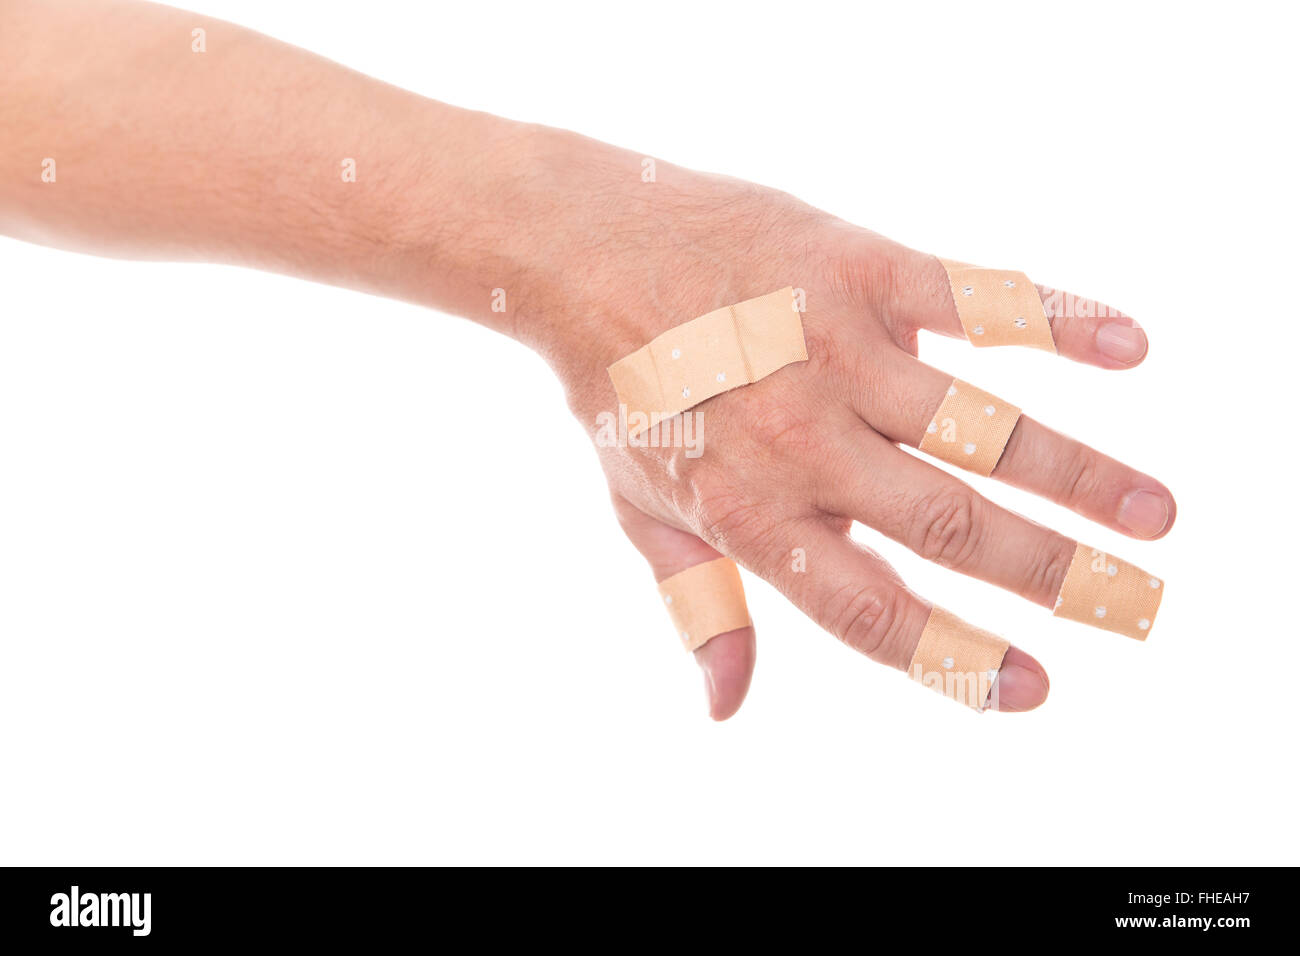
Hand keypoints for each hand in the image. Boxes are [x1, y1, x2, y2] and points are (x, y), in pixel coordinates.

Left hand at [514, 131, 1174, 717]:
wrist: (585, 249)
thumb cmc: (621, 392)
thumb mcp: (642, 512)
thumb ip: (699, 604)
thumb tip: (726, 708)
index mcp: (749, 511)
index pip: (869, 609)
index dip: (955, 658)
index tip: (1034, 687)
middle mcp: (800, 439)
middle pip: (947, 522)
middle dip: (1050, 573)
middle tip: (1136, 606)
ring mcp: (835, 348)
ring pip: (979, 424)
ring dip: (1077, 472)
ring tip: (1155, 514)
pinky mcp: (857, 268)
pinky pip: (970, 296)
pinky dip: (1053, 318)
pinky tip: (1128, 345)